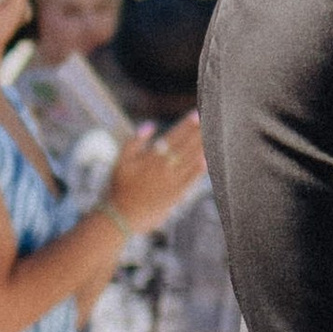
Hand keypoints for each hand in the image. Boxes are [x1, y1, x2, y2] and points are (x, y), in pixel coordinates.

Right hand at [109, 113, 204, 235]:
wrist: (120, 217)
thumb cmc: (118, 188)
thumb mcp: (120, 161)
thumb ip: (134, 142)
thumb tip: (150, 125)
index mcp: (151, 157)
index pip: (173, 137)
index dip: (186, 125)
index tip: (196, 114)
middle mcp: (164, 168)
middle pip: (186, 146)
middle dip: (199, 132)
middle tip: (211, 120)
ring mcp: (172, 182)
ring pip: (191, 161)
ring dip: (203, 147)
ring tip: (214, 135)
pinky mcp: (176, 196)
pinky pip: (191, 180)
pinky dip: (199, 170)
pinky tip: (207, 160)